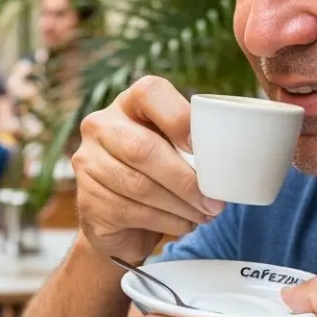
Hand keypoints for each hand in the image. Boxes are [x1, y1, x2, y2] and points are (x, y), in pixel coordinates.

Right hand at [70, 76, 224, 262]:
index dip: (178, 117)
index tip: (201, 147)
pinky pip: (131, 212)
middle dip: (185, 179)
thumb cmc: (157, 176)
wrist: (121, 221)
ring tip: (204, 215)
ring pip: (138, 185)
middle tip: (214, 201)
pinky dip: (166, 222)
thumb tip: (230, 161)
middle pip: (143, 148)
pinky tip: (183, 224)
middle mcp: (100, 126)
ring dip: (180, 206)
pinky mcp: (86, 200)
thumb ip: (194, 143)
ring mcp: (87, 163)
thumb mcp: (174, 149)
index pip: (149, 92)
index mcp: (128, 104)